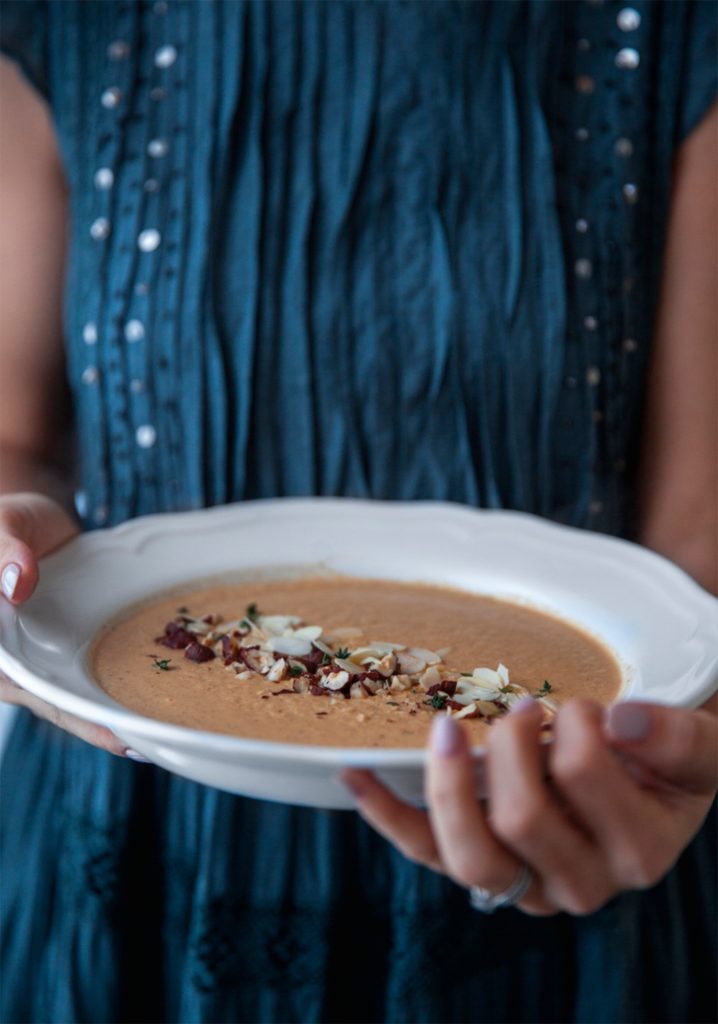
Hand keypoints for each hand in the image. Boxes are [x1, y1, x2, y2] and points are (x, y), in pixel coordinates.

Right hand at [0, 492, 128, 755]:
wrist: (28, 525)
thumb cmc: (6, 523)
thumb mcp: (1, 525)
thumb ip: (3, 550)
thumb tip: (16, 584)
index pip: (20, 681)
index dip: (62, 707)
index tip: (101, 725)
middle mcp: (15, 662)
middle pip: (55, 702)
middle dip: (95, 725)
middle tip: (143, 745)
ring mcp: (44, 660)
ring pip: (77, 695)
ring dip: (111, 716)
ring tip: (157, 737)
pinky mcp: (70, 651)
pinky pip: (94, 673)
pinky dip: (120, 687)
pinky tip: (154, 703)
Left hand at [342, 698, 717, 915]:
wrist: (650, 785)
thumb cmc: (666, 759)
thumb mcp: (695, 743)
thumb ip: (674, 736)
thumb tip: (620, 720)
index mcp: (638, 852)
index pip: (586, 780)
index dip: (575, 726)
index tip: (584, 705)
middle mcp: (579, 883)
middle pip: (520, 819)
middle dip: (510, 745)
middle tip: (526, 708)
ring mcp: (523, 883)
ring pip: (467, 855)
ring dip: (448, 779)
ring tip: (453, 725)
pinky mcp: (478, 869)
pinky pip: (423, 850)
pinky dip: (384, 811)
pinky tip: (354, 772)